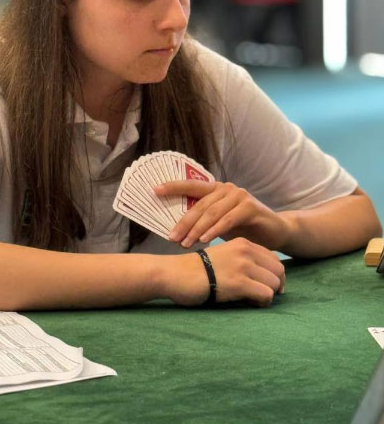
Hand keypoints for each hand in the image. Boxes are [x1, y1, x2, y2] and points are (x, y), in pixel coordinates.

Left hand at [155, 180, 290, 250]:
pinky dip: (215, 230)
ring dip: (197, 229)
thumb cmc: (244, 228)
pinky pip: (228, 219)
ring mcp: (239, 195)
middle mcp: (226, 188)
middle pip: (200, 205)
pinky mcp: (250, 207)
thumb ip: (203, 221)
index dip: (173, 187)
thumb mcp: (220, 223)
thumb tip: (176, 230)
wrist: (275, 232)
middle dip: (184, 222)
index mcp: (216, 189)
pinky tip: (205, 240)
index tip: (154, 190)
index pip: (191, 185)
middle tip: (171, 238)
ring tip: (185, 243)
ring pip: (212, 212)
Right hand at [162, 238, 284, 306]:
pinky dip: (262, 302)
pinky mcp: (239, 283)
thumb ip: (240, 259)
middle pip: (279, 270)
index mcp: (242, 243)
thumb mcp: (222, 255)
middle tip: (264, 295)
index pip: (274, 257)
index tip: (266, 284)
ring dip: (268, 294)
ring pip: (275, 283)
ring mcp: (243, 266)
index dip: (274, 273)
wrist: (176, 274)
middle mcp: (246, 251)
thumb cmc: (196, 269)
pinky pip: (266, 294)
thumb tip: (258, 275)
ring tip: (253, 299)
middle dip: (276, 285)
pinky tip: (249, 302)